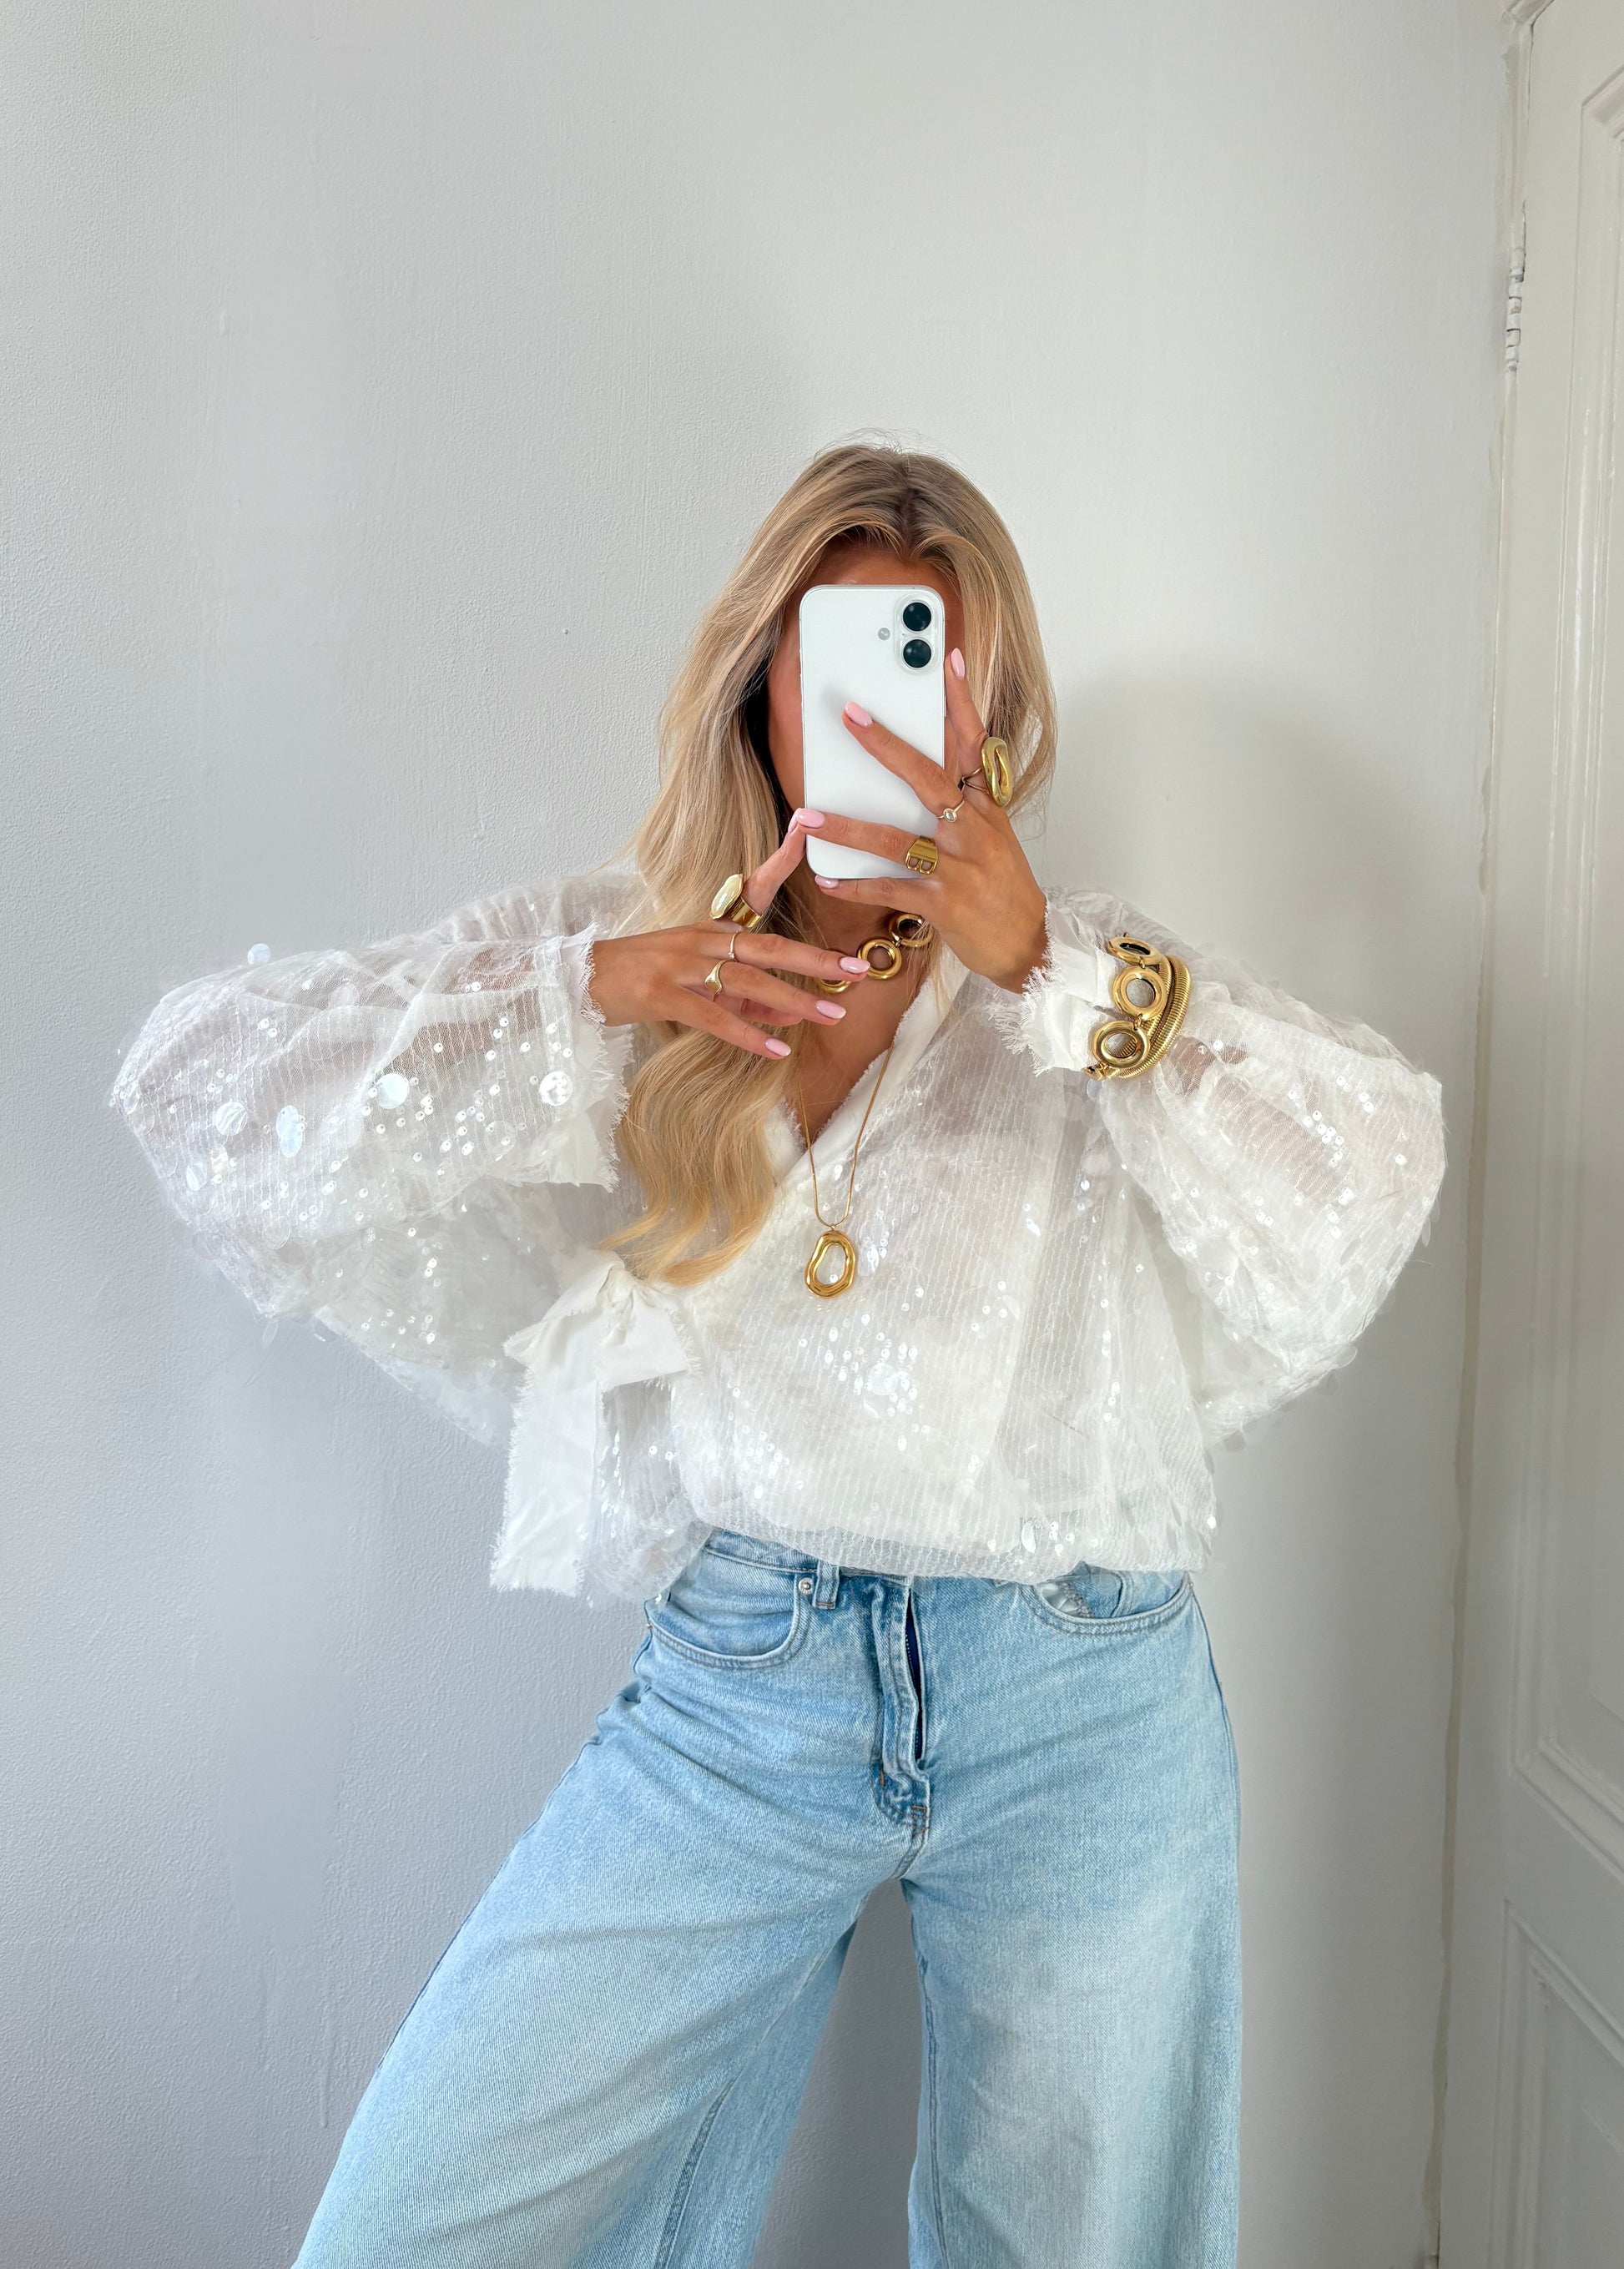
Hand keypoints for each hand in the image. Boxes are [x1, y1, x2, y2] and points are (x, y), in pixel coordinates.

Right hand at [586, 815, 874, 1058]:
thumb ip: (743, 1002)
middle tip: (857, 972)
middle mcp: (699, 941)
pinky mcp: (661, 994)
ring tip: (831, 1016)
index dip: (784, 871)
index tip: (812, 853)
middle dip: (817, 961)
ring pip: (747, 982)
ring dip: (794, 1001)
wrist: (577, 983)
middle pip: (768, 948)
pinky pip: (714, 1017)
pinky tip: (776, 1049)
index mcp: (709, 931)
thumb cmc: (638, 984)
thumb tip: (787, 1018)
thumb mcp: (697, 988)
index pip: (756, 898)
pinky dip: (748, 1034)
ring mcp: (679, 966)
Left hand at [802, 648, 1049, 992]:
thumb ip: (963, 802)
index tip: (947, 659)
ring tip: (808, 814)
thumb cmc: (1003, 888)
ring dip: (847, 827)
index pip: (974, 744)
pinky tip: (825, 878)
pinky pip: (889, 888)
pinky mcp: (943, 905)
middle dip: (885, 744)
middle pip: (927, 777)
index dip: (960, 701)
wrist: (1027, 945)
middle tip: (849, 716)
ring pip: (895, 838)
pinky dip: (854, 885)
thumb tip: (923, 771)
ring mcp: (959, 868)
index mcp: (986, 808)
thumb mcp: (993, 836)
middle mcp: (974, 830)